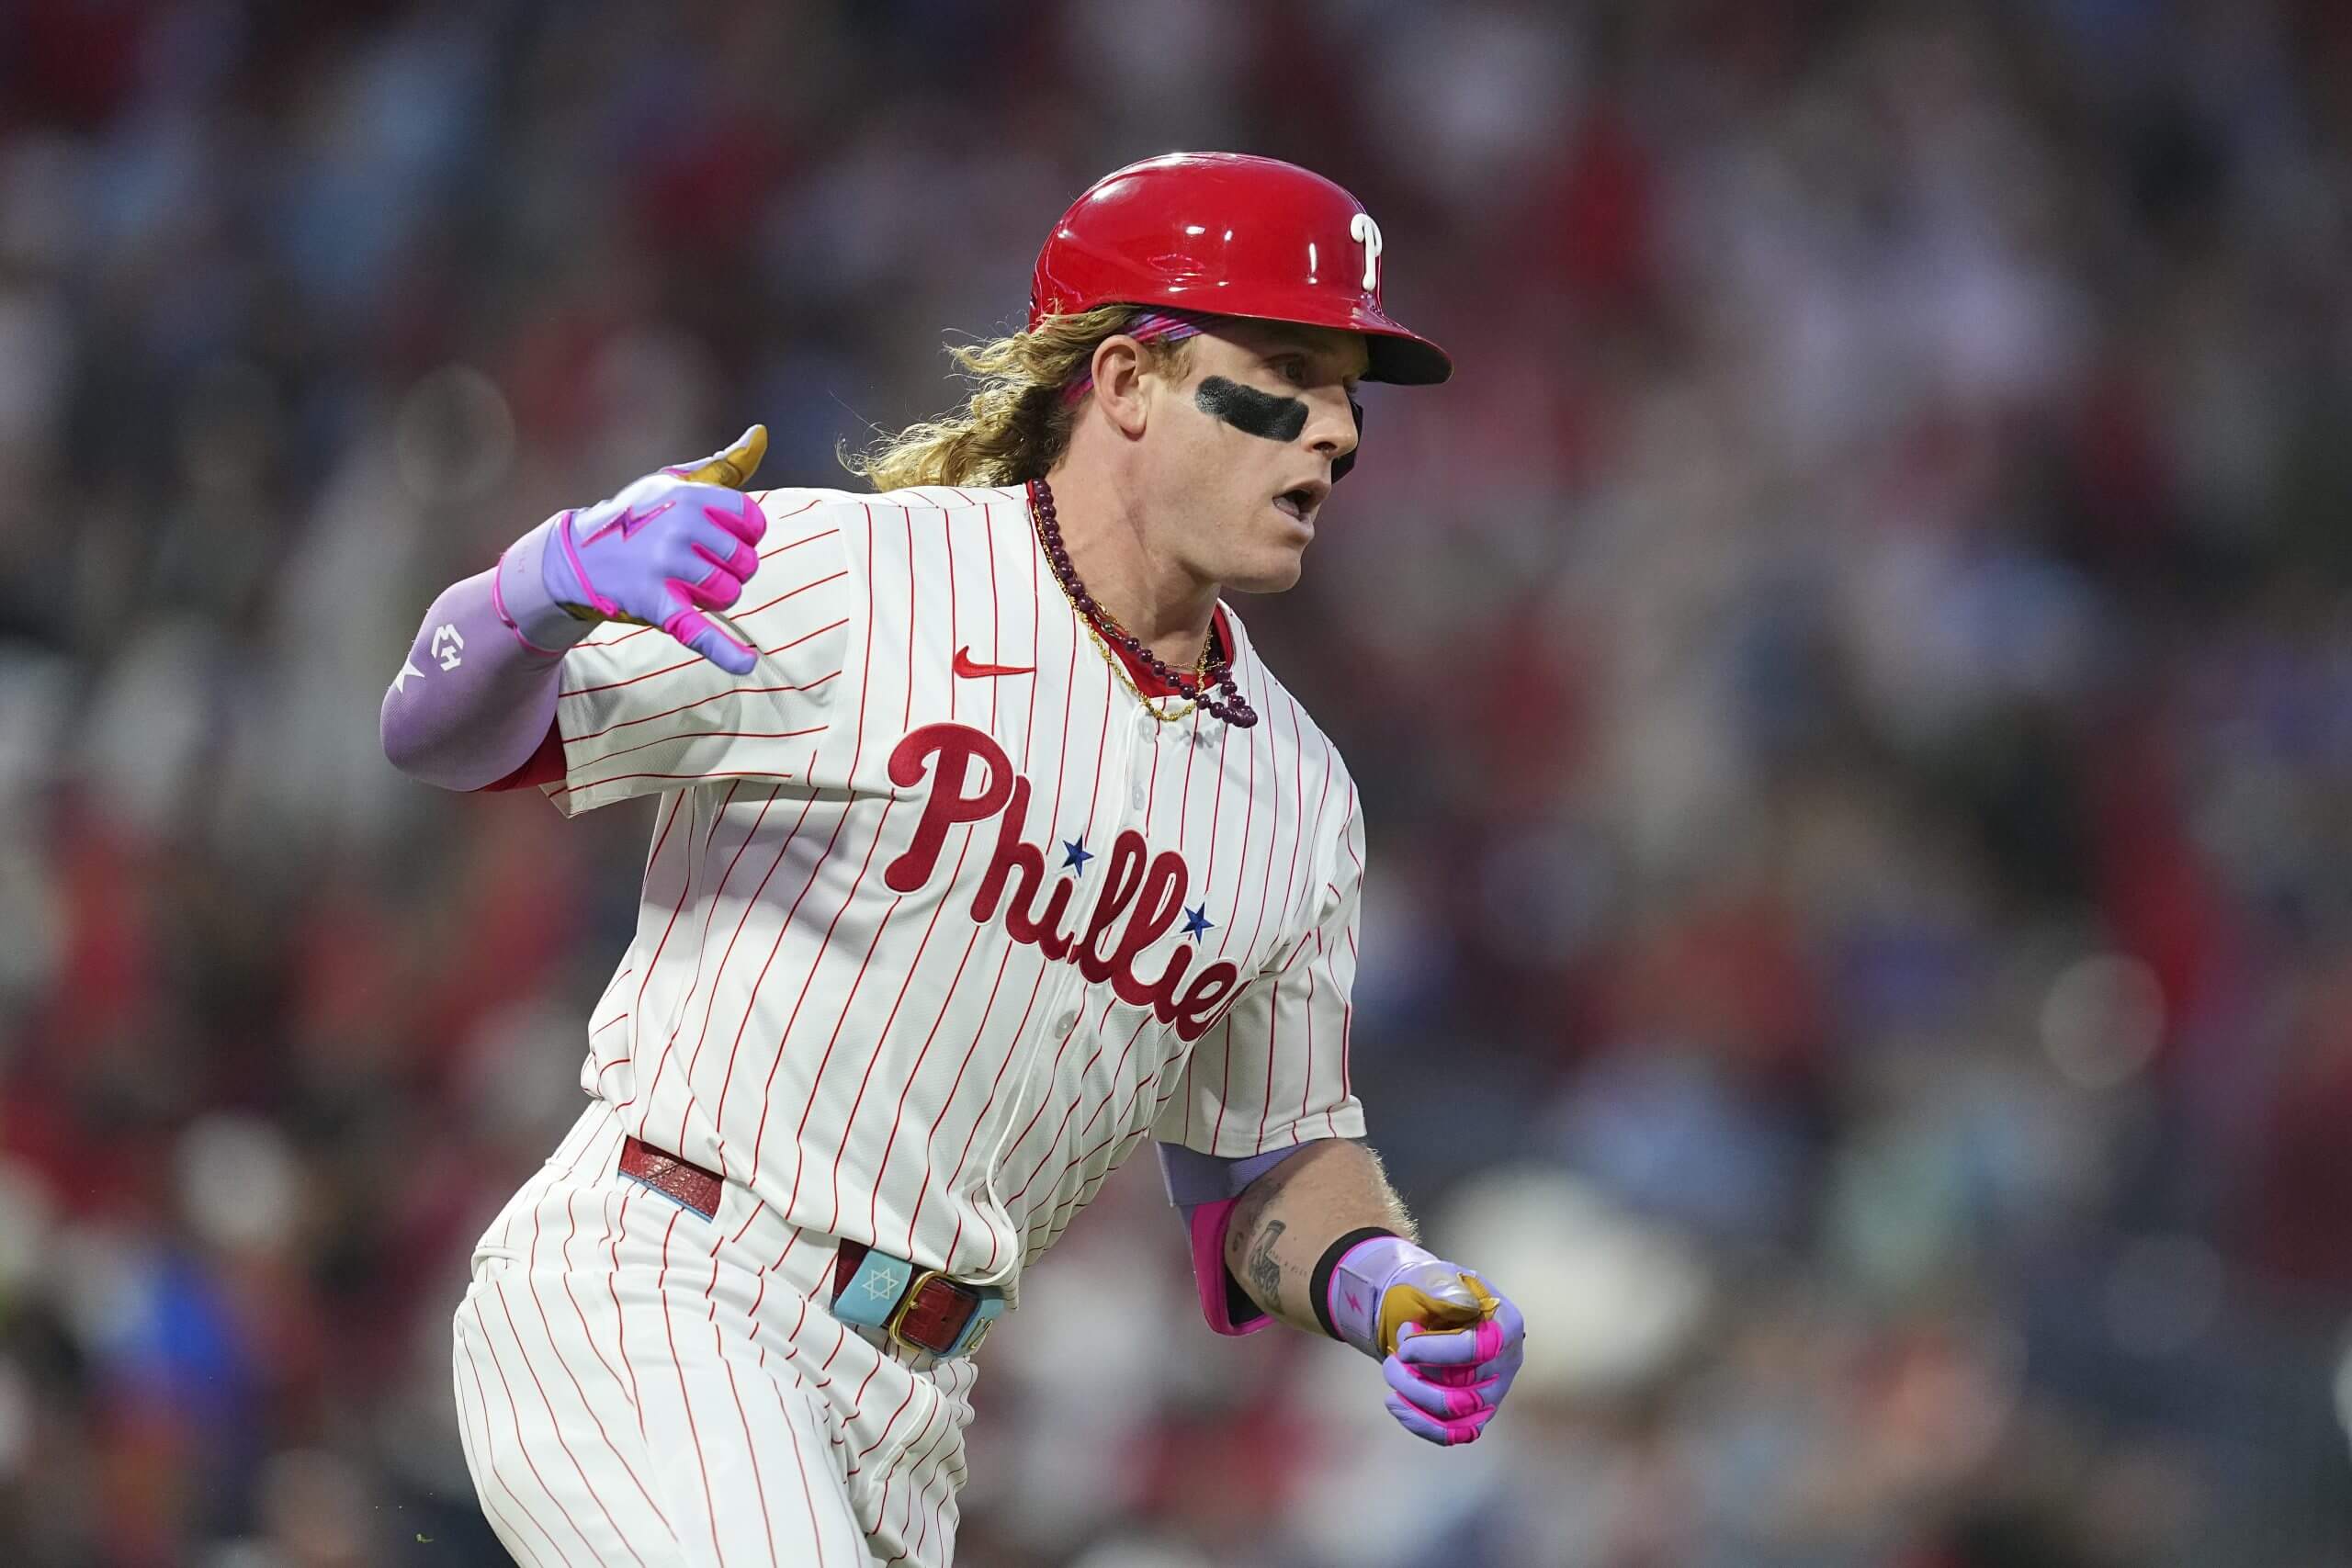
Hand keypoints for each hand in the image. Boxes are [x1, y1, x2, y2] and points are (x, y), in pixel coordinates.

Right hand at [538, 426, 771, 674]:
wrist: (578, 557)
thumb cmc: (637, 518)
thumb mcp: (674, 484)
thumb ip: (724, 465)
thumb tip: (762, 434)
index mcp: (690, 496)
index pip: (754, 523)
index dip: (742, 535)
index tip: (717, 536)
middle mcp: (680, 527)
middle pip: (745, 562)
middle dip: (728, 569)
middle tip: (693, 565)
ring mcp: (666, 567)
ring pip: (729, 593)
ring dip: (715, 597)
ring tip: (683, 585)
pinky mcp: (655, 604)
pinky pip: (699, 630)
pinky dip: (724, 650)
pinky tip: (747, 662)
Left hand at [1380, 1274, 1523, 1446]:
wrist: (1424, 1310)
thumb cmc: (1432, 1292)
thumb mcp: (1436, 1277)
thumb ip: (1445, 1288)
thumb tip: (1461, 1304)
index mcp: (1505, 1325)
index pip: (1479, 1350)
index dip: (1436, 1352)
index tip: (1404, 1345)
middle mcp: (1508, 1362)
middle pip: (1466, 1389)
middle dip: (1416, 1376)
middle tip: (1392, 1357)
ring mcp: (1494, 1392)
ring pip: (1456, 1415)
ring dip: (1414, 1399)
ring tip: (1391, 1373)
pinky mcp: (1477, 1414)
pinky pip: (1453, 1434)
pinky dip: (1420, 1424)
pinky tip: (1395, 1403)